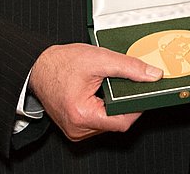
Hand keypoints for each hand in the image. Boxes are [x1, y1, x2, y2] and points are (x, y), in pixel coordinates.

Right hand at [29, 43, 160, 140]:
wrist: (37, 66)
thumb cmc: (61, 63)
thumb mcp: (100, 59)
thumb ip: (130, 68)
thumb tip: (152, 75)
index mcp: (82, 115)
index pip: (123, 121)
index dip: (137, 106)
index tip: (143, 92)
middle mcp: (78, 128)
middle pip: (116, 122)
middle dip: (123, 102)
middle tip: (123, 84)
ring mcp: (76, 130)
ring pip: (108, 122)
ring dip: (113, 105)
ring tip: (106, 87)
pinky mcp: (76, 126)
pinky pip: (99, 121)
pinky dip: (104, 108)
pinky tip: (100, 94)